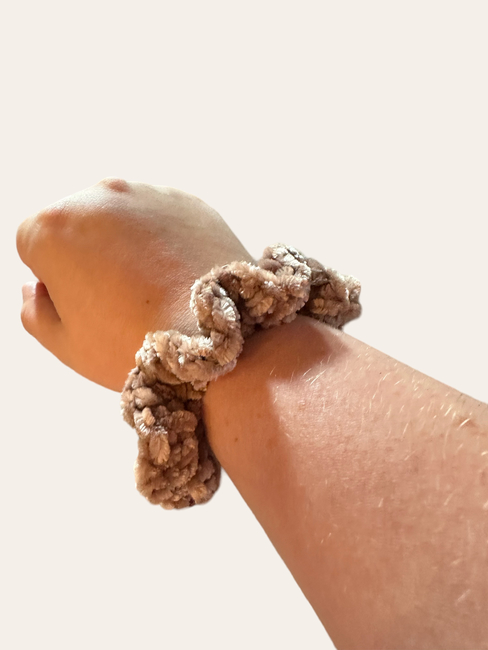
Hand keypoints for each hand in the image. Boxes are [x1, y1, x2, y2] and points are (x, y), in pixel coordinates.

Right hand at [16, 178, 253, 391]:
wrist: (220, 338)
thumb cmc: (136, 345)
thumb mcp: (67, 344)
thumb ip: (35, 312)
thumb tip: (34, 288)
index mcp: (53, 225)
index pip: (33, 245)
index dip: (53, 279)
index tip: (83, 305)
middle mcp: (98, 195)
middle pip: (77, 224)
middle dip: (88, 254)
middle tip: (120, 300)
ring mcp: (147, 193)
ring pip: (121, 218)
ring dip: (127, 244)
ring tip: (154, 290)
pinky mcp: (188, 200)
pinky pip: (162, 219)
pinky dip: (164, 241)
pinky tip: (179, 277)